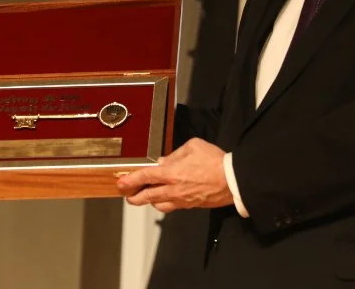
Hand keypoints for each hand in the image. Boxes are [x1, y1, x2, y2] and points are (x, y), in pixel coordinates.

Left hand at [116, 138, 233, 212]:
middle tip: (128, 195)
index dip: (131, 180)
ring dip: (149, 201)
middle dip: (134, 196)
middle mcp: (173, 189)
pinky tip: (164, 198)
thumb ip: (175, 154)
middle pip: (147, 196)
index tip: (122, 182)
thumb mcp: (193, 146)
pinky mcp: (190, 205)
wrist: (232, 180)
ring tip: (146, 196)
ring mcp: (181, 199)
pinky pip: (172, 207)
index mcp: (171, 173)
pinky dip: (164, 203)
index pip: (145, 177)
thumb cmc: (214, 161)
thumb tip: (164, 161)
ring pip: (158, 205)